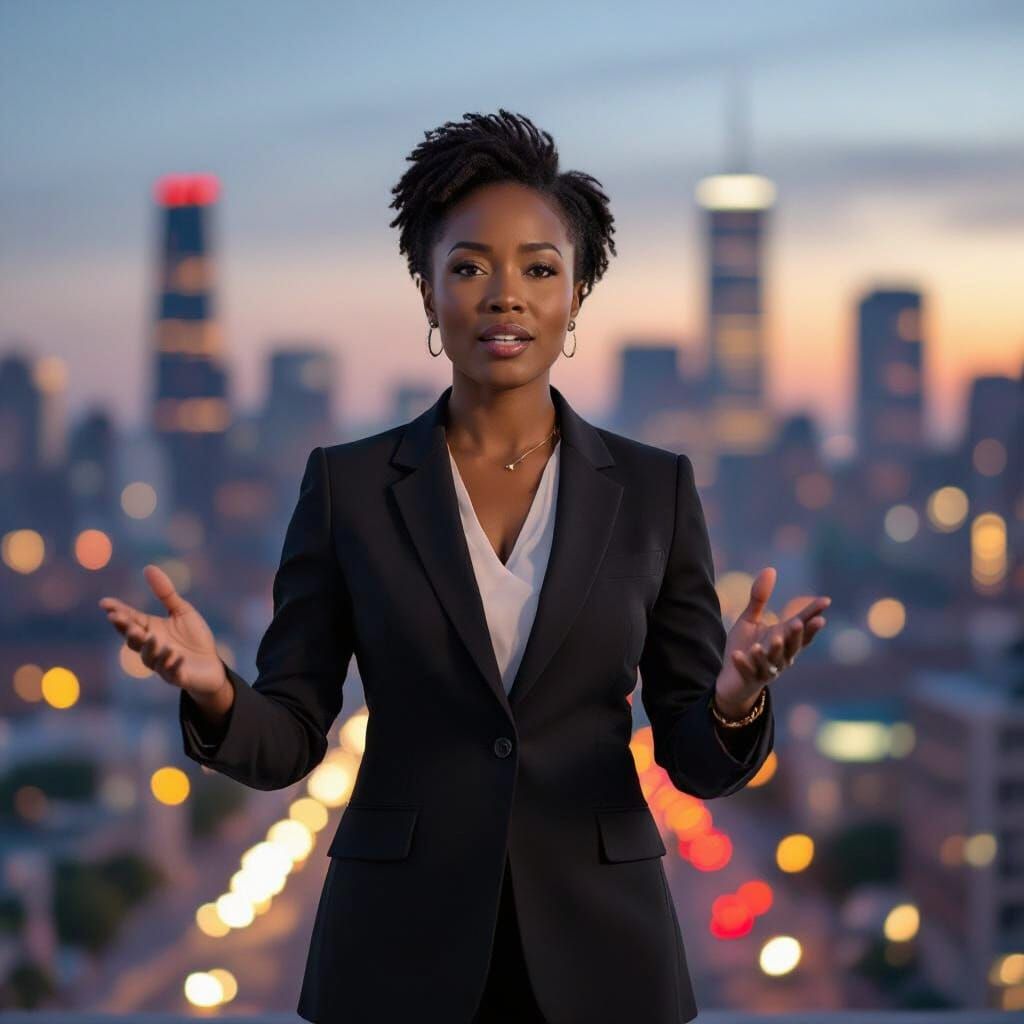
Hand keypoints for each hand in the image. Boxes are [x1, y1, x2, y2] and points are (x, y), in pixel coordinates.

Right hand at [98, 564, 227, 697]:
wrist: (212, 665)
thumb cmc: (194, 638)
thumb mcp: (182, 611)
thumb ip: (165, 593)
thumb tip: (147, 568)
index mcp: (150, 630)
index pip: (131, 620)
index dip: (118, 612)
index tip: (105, 603)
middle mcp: (152, 648)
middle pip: (134, 639)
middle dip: (126, 630)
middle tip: (119, 619)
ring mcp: (163, 664)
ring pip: (150, 658)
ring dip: (150, 647)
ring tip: (152, 637)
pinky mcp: (178, 676)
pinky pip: (172, 672)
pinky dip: (172, 664)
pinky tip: (176, 655)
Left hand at [714, 567, 830, 717]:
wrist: (732, 681)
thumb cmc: (746, 647)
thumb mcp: (750, 620)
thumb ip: (760, 598)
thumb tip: (770, 569)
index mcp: (783, 640)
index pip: (801, 626)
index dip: (813, 615)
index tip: (826, 601)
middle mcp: (780, 656)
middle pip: (793, 645)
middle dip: (797, 634)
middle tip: (799, 622)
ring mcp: (766, 669)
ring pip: (773, 660)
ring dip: (775, 650)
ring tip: (775, 638)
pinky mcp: (749, 679)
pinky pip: (747, 671)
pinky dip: (744, 664)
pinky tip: (738, 655)